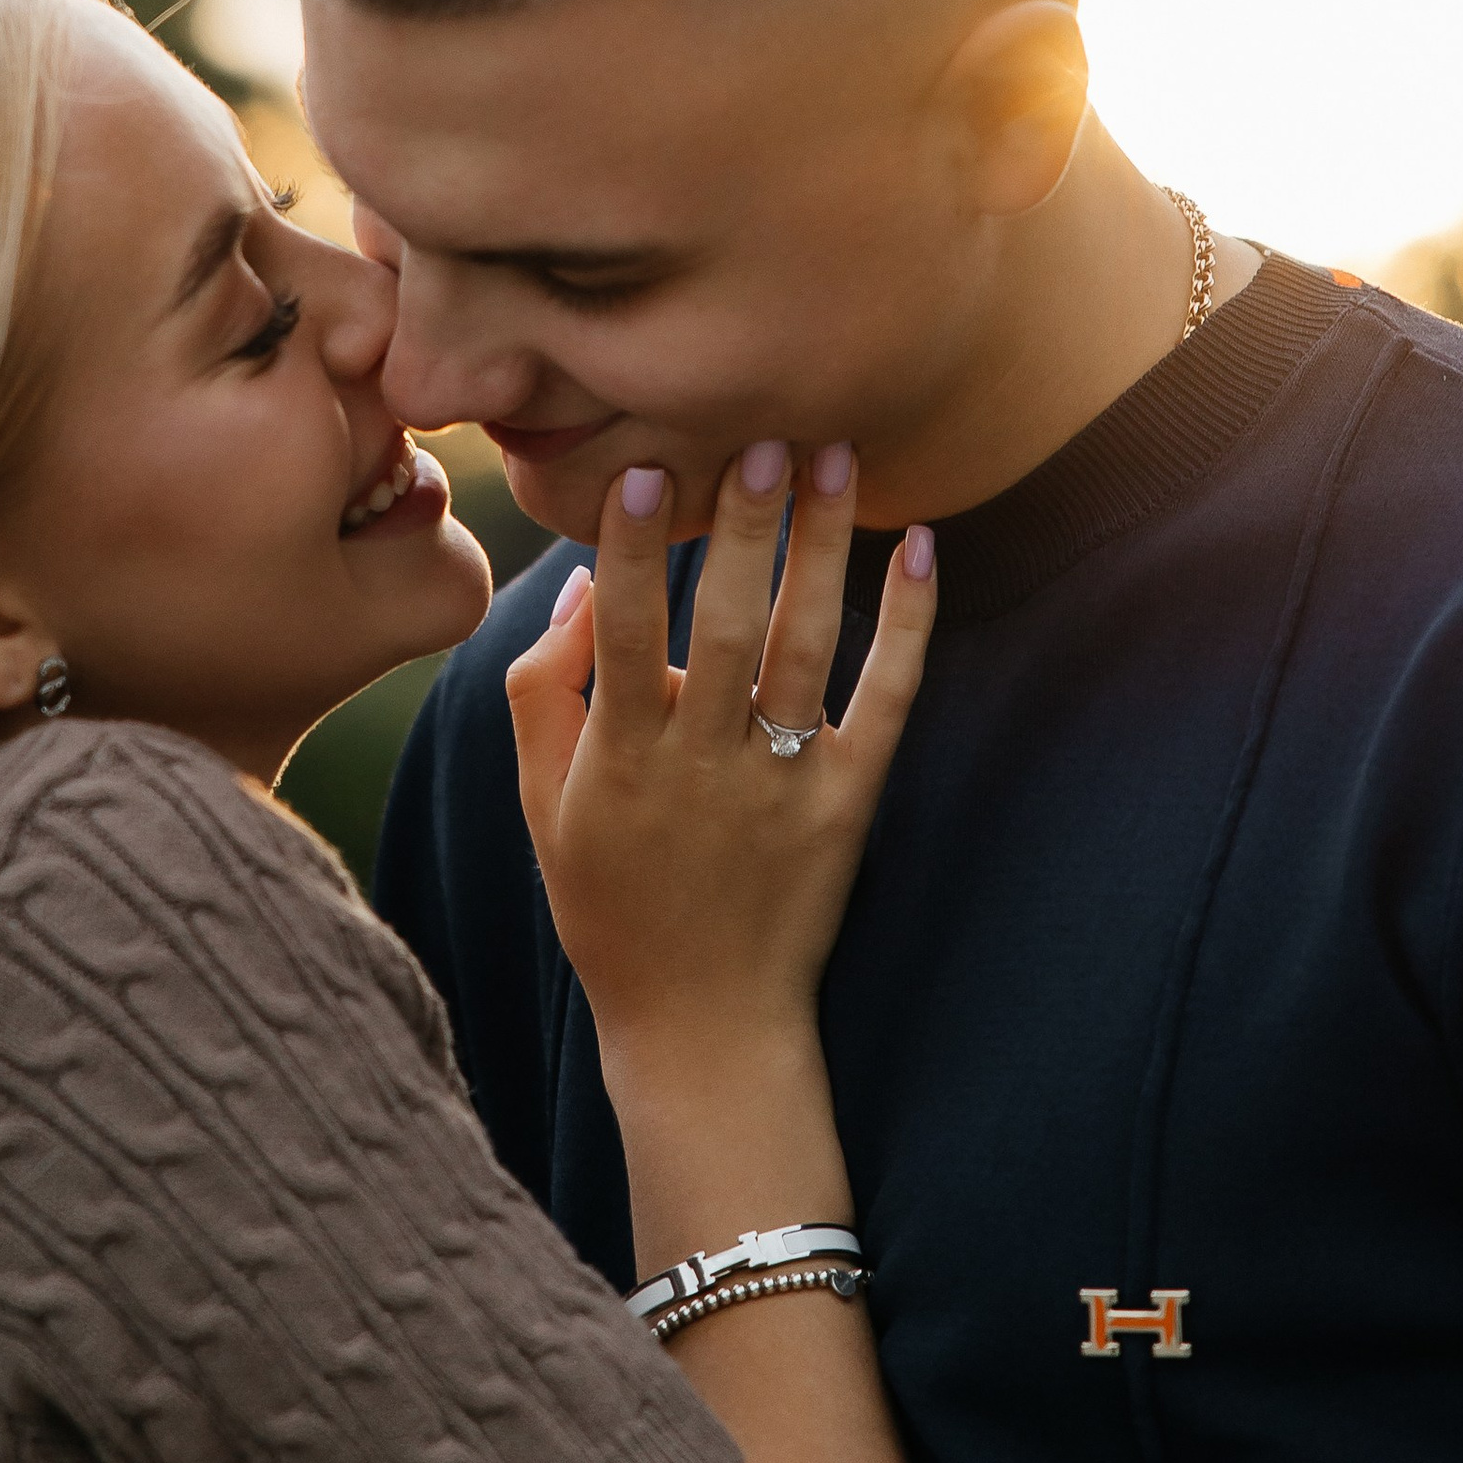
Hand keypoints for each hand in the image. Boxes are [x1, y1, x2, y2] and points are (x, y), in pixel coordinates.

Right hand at [507, 441, 935, 1079]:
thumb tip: (580, 587)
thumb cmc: (610, 905)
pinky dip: (908, 628)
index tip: (646, 469)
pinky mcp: (849, 805)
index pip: (626, 635)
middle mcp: (704, 767)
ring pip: (806, 648)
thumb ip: (542, 693)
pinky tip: (921, 552)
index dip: (635, 551)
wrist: (702, 1023)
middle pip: (724, 627)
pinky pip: (885, 704)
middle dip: (742, 528)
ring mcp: (782, 786)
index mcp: (623, 761)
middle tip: (761, 439)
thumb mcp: (542, 806)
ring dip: (822, 546)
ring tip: (835, 458)